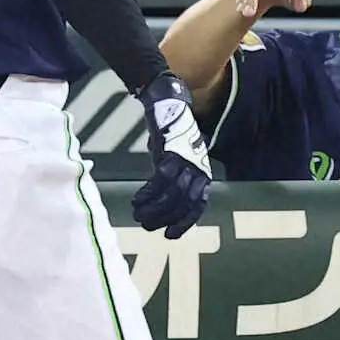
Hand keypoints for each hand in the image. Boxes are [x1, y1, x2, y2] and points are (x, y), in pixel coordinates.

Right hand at [132, 73, 211, 238]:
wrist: (168, 104)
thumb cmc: (172, 134)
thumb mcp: (178, 159)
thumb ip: (174, 179)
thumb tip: (160, 201)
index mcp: (202, 172)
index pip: (198, 205)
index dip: (184, 222)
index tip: (170, 235)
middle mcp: (198, 169)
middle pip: (184, 203)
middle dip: (165, 218)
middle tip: (146, 225)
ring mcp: (186, 161)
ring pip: (172, 196)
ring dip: (154, 209)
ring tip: (139, 215)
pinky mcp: (171, 154)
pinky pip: (160, 181)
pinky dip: (148, 194)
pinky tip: (137, 200)